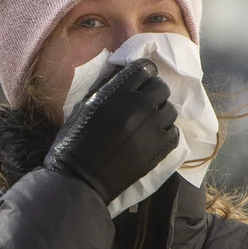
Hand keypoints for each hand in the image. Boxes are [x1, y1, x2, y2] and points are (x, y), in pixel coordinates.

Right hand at [43, 58, 179, 204]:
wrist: (81, 180)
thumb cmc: (74, 143)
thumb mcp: (84, 106)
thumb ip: (106, 89)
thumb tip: (122, 76)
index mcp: (117, 92)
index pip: (145, 68)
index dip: (143, 74)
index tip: (139, 82)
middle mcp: (139, 105)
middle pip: (161, 87)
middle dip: (153, 92)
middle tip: (144, 104)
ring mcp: (152, 128)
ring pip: (170, 110)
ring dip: (160, 114)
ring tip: (148, 124)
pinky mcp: (160, 149)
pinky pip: (173, 132)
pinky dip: (165, 133)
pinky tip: (152, 138)